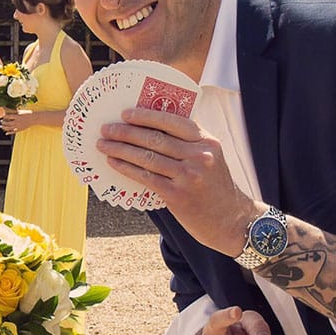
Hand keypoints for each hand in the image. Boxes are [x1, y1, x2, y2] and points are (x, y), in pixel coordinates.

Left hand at [0, 110, 31, 134]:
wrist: (33, 118)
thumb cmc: (27, 113)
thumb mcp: (20, 111)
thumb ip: (14, 111)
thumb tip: (8, 110)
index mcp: (17, 116)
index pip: (8, 116)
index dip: (4, 116)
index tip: (2, 116)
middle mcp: (17, 122)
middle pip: (8, 123)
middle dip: (3, 122)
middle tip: (1, 121)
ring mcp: (18, 126)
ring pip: (9, 128)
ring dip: (4, 127)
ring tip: (1, 126)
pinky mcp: (20, 129)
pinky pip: (13, 132)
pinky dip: (9, 133)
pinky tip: (6, 133)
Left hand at [97, 107, 256, 255]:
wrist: (232, 221)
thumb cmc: (215, 187)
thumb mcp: (211, 158)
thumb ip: (188, 143)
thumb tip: (149, 128)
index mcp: (207, 141)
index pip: (172, 121)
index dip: (146, 115)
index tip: (126, 113)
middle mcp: (199, 155)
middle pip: (155, 138)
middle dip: (126, 131)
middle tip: (106, 128)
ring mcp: (189, 176)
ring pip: (147, 156)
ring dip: (120, 148)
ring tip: (103, 144)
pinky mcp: (178, 196)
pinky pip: (146, 177)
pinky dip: (126, 168)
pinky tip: (113, 162)